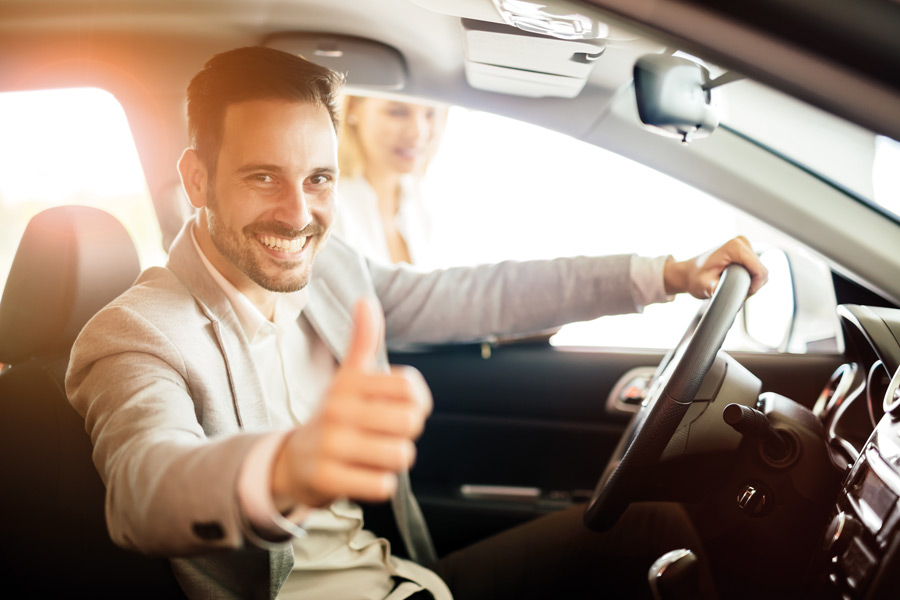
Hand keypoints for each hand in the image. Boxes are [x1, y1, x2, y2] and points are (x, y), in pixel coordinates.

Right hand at [271, 297, 431, 509]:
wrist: (293, 461)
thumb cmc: (335, 416)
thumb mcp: (348, 378)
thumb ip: (364, 341)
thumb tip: (366, 300)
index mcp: (349, 382)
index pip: (411, 388)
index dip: (418, 402)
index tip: (403, 408)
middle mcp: (337, 409)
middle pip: (410, 423)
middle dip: (406, 434)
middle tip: (386, 435)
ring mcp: (331, 444)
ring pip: (401, 455)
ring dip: (394, 460)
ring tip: (373, 455)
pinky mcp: (327, 478)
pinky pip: (383, 485)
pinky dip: (380, 484)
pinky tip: (362, 474)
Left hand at [663, 236, 767, 298]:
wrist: (688, 272)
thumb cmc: (694, 278)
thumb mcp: (704, 286)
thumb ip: (717, 289)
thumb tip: (729, 296)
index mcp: (735, 247)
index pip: (760, 271)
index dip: (754, 287)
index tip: (740, 295)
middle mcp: (742, 242)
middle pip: (761, 271)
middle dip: (751, 286)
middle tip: (733, 292)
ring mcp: (744, 245)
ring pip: (759, 271)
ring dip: (750, 283)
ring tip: (731, 286)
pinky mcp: (745, 251)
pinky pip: (755, 269)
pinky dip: (748, 278)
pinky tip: (734, 281)